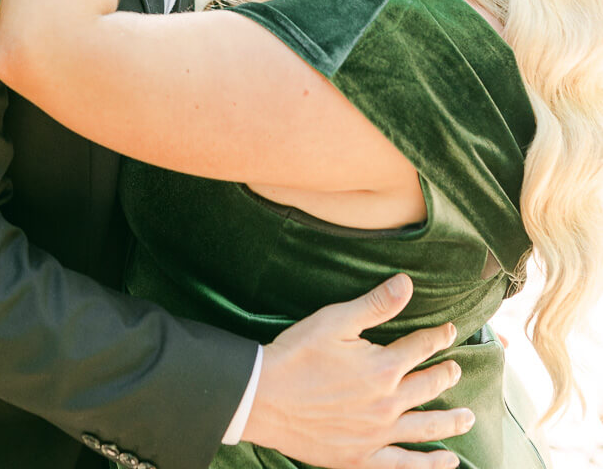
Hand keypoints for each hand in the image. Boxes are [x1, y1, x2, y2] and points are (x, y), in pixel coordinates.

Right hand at [243, 275, 472, 468]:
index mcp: (383, 367)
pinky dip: (427, 465)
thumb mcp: (335, 320)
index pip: (420, 347)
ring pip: (425, 427)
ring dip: (450, 422)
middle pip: (428, 386)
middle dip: (446, 375)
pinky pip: (403, 464)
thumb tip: (407, 284)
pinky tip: (444, 463)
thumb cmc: (297, 354)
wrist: (264, 398)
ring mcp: (377, 434)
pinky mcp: (362, 456)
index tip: (449, 330)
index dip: (438, 336)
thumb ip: (375, 305)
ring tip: (468, 419)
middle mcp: (387, 403)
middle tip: (457, 369)